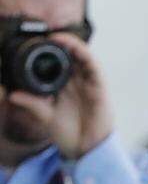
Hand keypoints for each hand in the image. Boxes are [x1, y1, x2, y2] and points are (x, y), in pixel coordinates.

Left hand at [2, 32, 112, 158]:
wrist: (87, 149)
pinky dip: (82, 51)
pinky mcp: (99, 85)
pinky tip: (69, 45)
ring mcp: (89, 82)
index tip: (32, 42)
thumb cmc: (70, 134)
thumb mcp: (45, 116)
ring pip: (81, 54)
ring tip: (54, 36)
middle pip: (69, 54)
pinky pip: (92, 64)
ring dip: (69, 42)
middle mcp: (77, 81)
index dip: (47, 49)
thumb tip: (11, 94)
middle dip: (56, 41)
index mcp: (65, 85)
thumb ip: (32, 104)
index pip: (56, 61)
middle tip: (41, 34)